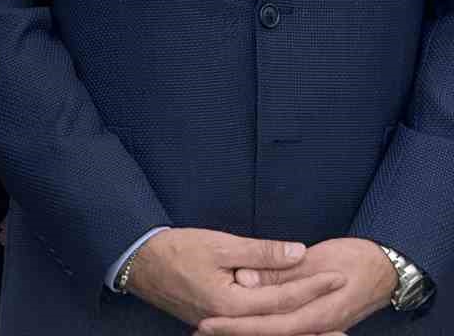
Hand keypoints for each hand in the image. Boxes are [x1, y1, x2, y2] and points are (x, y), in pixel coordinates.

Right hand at [126, 229, 345, 328]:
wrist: (139, 263)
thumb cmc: (175, 250)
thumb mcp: (219, 245)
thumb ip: (261, 252)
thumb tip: (298, 253)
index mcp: (231, 305)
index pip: (284, 298)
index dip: (313, 285)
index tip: (339, 276)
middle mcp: (230, 324)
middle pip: (283, 324)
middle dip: (317, 316)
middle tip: (347, 310)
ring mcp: (223, 327)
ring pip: (271, 330)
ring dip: (302, 328)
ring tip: (334, 327)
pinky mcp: (219, 325)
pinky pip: (256, 329)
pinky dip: (279, 326)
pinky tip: (293, 323)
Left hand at [195, 238, 396, 334]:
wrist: (388, 268)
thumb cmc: (357, 260)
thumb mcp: (319, 260)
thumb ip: (281, 271)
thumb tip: (247, 279)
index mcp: (317, 314)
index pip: (268, 325)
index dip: (236, 326)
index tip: (207, 323)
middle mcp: (318, 326)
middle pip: (270, 333)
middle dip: (235, 332)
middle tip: (200, 330)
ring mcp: (319, 326)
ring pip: (277, 333)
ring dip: (247, 331)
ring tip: (213, 329)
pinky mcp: (318, 322)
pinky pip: (287, 329)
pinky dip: (266, 327)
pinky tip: (245, 325)